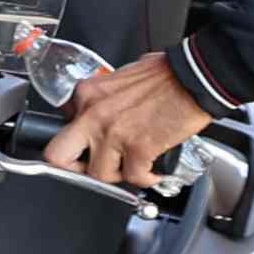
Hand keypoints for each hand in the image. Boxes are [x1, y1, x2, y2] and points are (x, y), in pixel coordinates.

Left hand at [45, 53, 214, 187]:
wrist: (195, 78)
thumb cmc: (166, 75)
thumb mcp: (119, 78)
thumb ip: (102, 98)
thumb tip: (97, 113)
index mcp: (87, 94)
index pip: (60, 128)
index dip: (76, 143)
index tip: (86, 149)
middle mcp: (93, 114)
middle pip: (57, 156)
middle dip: (75, 168)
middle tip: (93, 167)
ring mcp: (114, 133)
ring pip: (98, 174)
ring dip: (119, 174)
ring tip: (132, 165)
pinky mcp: (139, 148)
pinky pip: (134, 178)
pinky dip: (147, 178)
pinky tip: (154, 170)